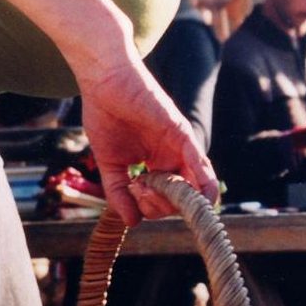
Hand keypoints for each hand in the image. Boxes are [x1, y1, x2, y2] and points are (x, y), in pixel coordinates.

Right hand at [78, 61, 218, 225]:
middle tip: (137, 191)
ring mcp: (180, 146)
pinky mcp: (181, 133)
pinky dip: (201, 181)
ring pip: (196, 187)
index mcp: (159, 164)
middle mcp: (174, 158)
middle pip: (183, 200)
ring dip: (176, 199)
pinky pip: (198, 161)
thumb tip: (132, 223)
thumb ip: (119, 192)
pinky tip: (198, 194)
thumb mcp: (109, 163)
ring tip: (146, 188)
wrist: (103, 82)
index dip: (153, 209)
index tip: (131, 197)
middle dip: (161, 206)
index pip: (168, 201)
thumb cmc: (105, 116)